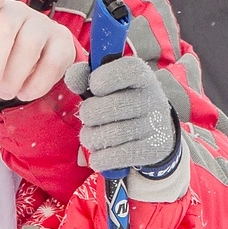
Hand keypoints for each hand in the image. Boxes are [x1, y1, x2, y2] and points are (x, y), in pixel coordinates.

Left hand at [0, 0, 75, 103]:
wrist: (4, 84)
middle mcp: (13, 11)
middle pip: (4, 28)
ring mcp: (41, 24)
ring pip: (30, 47)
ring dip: (13, 79)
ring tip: (4, 91)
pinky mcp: (61, 42)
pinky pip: (54, 62)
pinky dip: (36, 84)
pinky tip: (25, 89)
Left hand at [64, 56, 176, 171]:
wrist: (154, 130)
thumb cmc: (120, 100)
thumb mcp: (106, 83)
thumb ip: (85, 76)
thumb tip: (72, 77)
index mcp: (140, 75)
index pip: (125, 70)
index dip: (102, 79)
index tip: (95, 88)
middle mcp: (152, 98)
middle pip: (109, 107)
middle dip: (88, 114)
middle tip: (88, 117)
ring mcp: (155, 124)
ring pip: (111, 134)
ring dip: (91, 138)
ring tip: (90, 136)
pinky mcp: (154, 148)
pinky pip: (119, 156)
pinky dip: (101, 158)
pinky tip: (98, 155)